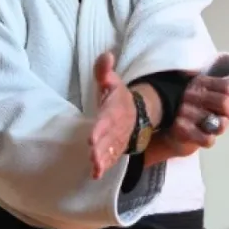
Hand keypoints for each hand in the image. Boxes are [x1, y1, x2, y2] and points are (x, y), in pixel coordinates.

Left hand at [88, 52, 135, 179]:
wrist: (136, 111)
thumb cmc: (116, 96)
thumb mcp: (111, 81)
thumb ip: (104, 70)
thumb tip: (106, 55)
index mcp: (115, 108)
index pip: (108, 118)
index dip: (101, 128)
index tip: (92, 138)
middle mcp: (118, 125)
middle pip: (110, 137)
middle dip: (102, 146)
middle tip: (92, 155)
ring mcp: (119, 138)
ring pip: (112, 149)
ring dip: (104, 159)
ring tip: (95, 167)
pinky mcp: (118, 147)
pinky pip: (113, 157)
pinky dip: (106, 166)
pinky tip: (96, 174)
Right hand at [171, 74, 228, 147]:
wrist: (171, 131)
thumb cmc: (196, 111)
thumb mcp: (211, 94)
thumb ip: (228, 87)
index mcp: (200, 82)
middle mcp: (191, 95)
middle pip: (225, 103)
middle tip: (225, 118)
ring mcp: (184, 112)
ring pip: (220, 124)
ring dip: (221, 128)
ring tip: (213, 126)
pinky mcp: (180, 130)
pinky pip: (208, 139)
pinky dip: (210, 140)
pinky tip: (203, 136)